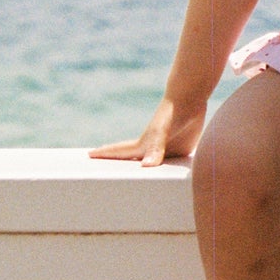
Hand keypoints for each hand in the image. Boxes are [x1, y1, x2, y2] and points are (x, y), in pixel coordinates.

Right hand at [90, 98, 204, 166]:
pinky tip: (169, 176)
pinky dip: (167, 172)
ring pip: (152, 166)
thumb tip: (146, 167)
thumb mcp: (162, 131)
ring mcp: (166, 150)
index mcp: (143, 145)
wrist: (190, 99)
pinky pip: (171, 166)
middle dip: (120, 167)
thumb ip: (156, 148)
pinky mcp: (182, 150)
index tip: (89, 154)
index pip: (120, 152)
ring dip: (144, 173)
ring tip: (135, 180)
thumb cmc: (172, 114)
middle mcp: (152, 149)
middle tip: (106, 173)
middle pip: (133, 161)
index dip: (104, 154)